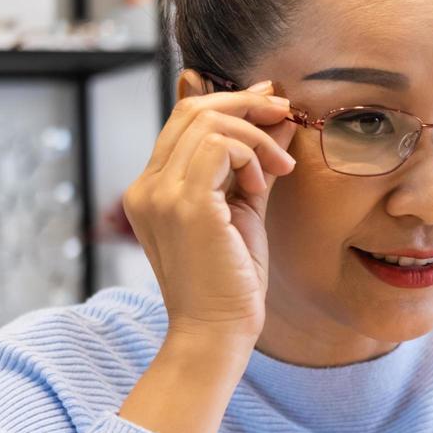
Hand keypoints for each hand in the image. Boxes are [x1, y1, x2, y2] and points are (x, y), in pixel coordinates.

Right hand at [122, 73, 297, 346]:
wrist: (217, 332)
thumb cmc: (231, 282)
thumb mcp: (244, 211)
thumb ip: (254, 166)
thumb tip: (280, 123)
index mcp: (154, 189)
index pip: (184, 120)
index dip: (231, 99)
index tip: (271, 101)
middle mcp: (148, 187)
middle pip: (194, 109)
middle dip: (247, 102)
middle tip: (285, 112)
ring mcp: (161, 194)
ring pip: (208, 121)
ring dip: (256, 135)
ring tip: (279, 169)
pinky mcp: (184, 204)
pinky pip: (219, 145)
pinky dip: (250, 153)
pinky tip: (261, 185)